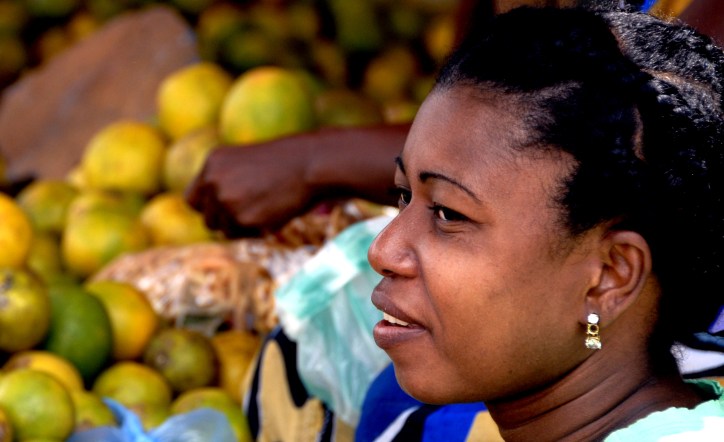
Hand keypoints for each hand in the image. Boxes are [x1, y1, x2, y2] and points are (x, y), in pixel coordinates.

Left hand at [186, 140, 314, 237]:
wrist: (309, 164)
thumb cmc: (286, 163)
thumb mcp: (246, 163)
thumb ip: (225, 182)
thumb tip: (213, 216)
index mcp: (213, 162)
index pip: (193, 198)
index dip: (209, 208)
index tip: (225, 211)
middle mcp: (213, 180)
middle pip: (208, 219)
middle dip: (227, 221)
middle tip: (252, 213)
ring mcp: (226, 200)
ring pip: (225, 230)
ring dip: (243, 227)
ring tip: (267, 210)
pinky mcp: (242, 218)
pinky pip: (244, 236)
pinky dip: (258, 231)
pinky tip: (274, 213)